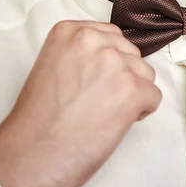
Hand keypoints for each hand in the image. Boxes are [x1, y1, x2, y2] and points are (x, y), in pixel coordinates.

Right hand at [0, 21, 161, 186]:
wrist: (31, 155)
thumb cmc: (39, 120)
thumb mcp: (53, 65)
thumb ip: (83, 53)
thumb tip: (114, 58)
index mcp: (71, 31)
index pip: (113, 36)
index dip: (109, 63)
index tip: (93, 81)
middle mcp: (93, 40)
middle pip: (131, 54)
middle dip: (122, 78)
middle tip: (96, 102)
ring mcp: (114, 63)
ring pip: (145, 75)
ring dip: (132, 95)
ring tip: (102, 113)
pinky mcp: (131, 89)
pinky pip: (154, 97)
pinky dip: (140, 113)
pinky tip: (112, 123)